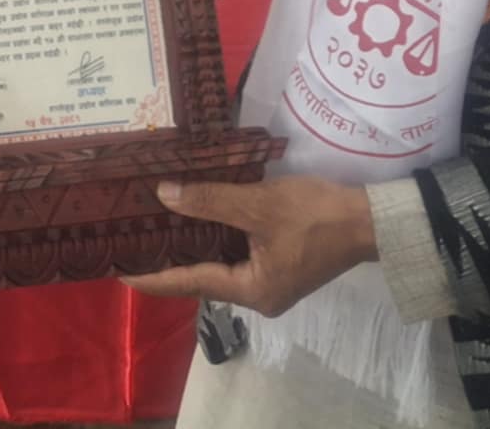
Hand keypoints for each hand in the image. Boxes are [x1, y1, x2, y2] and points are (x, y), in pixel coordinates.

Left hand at [120, 177, 378, 317]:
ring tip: (153, 226)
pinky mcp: (280, 265)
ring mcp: (270, 281)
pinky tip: (195, 218)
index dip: (151, 275)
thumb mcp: (259, 204)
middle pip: (200, 277)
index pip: (187, 283)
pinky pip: (235, 255)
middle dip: (167, 259)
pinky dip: (213, 238)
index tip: (117, 270)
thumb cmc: (315, 215)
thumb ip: (210, 200)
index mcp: (250, 290)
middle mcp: (257, 295)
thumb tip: (163, 195)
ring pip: (218, 264)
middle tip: (129, 239)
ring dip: (190, 246)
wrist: (371, 220)